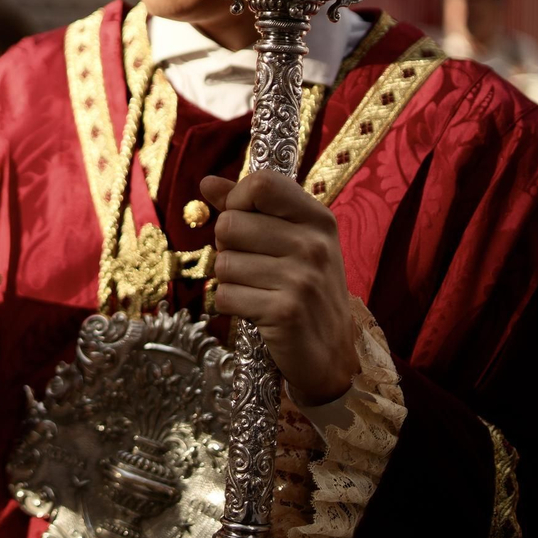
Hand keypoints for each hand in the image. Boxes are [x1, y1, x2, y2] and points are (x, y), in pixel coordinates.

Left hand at [202, 172, 358, 406]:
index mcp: (318, 219)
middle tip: (253, 266)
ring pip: (223, 263)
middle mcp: (313, 245)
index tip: (243, 220)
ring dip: (230, 281)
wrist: (331, 354)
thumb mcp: (290, 241)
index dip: (237, 200)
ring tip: (259, 290)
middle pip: (229, 224)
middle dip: (228, 247)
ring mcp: (301, 279)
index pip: (261, 183)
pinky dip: (232, 306)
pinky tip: (256, 311)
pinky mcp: (284, 311)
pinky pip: (225, 296)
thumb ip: (248, 208)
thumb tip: (207, 182)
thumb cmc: (304, 290)